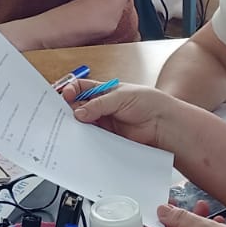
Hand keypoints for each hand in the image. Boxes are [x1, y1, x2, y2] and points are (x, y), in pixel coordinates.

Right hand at [60, 80, 174, 148]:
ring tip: (71, 127)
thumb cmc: (147, 102)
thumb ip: (98, 104)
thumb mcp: (120, 96)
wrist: (162, 124)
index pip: (80, 88)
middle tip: (63, 114)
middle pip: (77, 106)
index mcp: (103, 91)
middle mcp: (100, 106)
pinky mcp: (106, 137)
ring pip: (82, 123)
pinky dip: (84, 138)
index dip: (70, 90)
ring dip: (75, 125)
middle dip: (68, 109)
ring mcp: (103, 122)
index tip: (65, 95)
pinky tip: (81, 138)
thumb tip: (78, 112)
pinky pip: (91, 137)